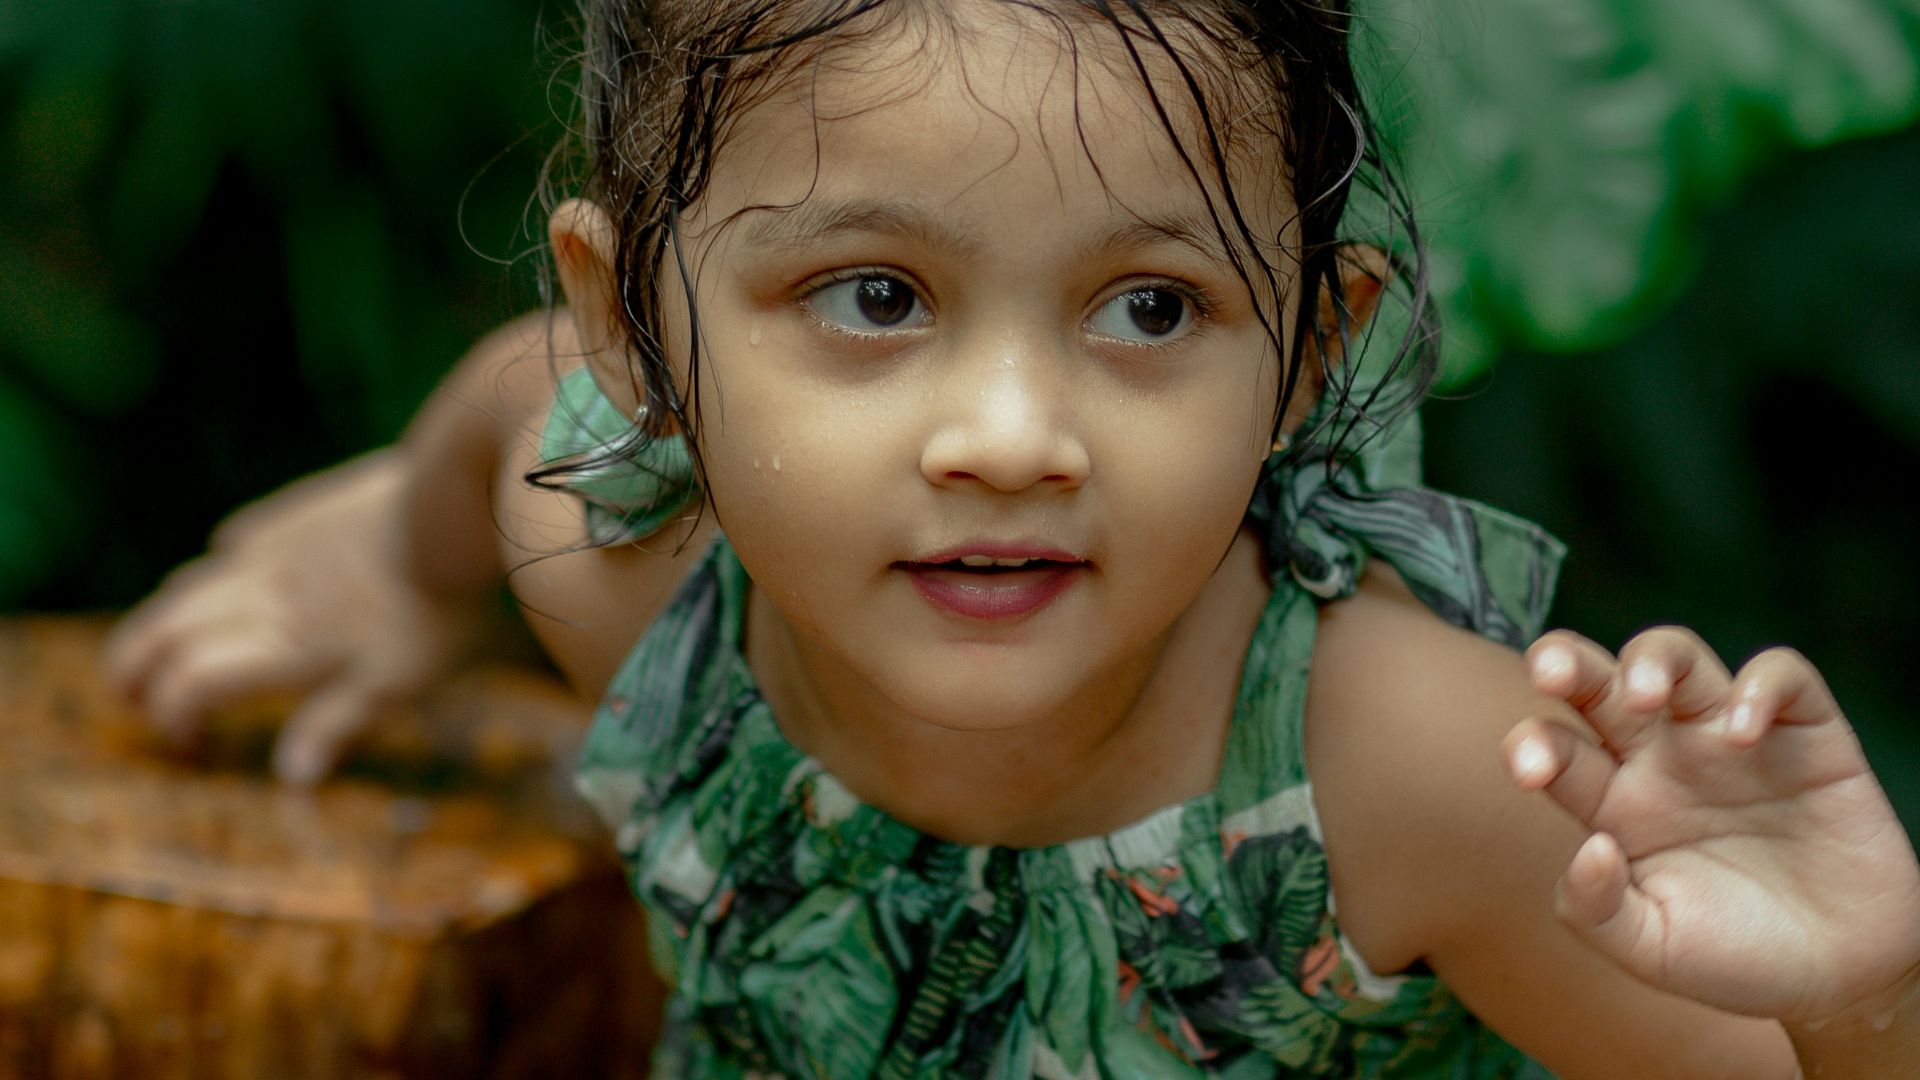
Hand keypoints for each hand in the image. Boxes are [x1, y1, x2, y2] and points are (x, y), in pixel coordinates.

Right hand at [105, 449, 511, 783]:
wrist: (451, 508)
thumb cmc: (432, 607)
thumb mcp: (395, 682)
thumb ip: (335, 723)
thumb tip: (289, 776)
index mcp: (283, 645)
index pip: (195, 681)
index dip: (174, 713)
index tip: (185, 740)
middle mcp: (262, 594)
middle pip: (170, 629)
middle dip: (136, 666)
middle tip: (126, 694)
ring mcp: (276, 548)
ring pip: (194, 583)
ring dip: (163, 618)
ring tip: (159, 641)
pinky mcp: (298, 512)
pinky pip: (238, 539)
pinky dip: (217, 563)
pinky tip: (223, 562)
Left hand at [1504, 626, 1919, 1023]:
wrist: (1841, 977)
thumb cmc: (1732, 958)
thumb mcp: (1651, 950)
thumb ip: (1597, 909)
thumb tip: (1588, 848)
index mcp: (1611, 801)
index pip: (1554, 747)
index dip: (1531, 744)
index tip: (1529, 771)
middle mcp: (1659, 757)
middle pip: (1597, 680)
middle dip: (1563, 660)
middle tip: (1547, 672)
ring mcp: (1726, 739)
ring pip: (1678, 657)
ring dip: (1653, 658)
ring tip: (1644, 697)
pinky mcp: (1806, 734)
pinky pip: (1782, 675)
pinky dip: (1761, 688)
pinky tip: (1744, 736)